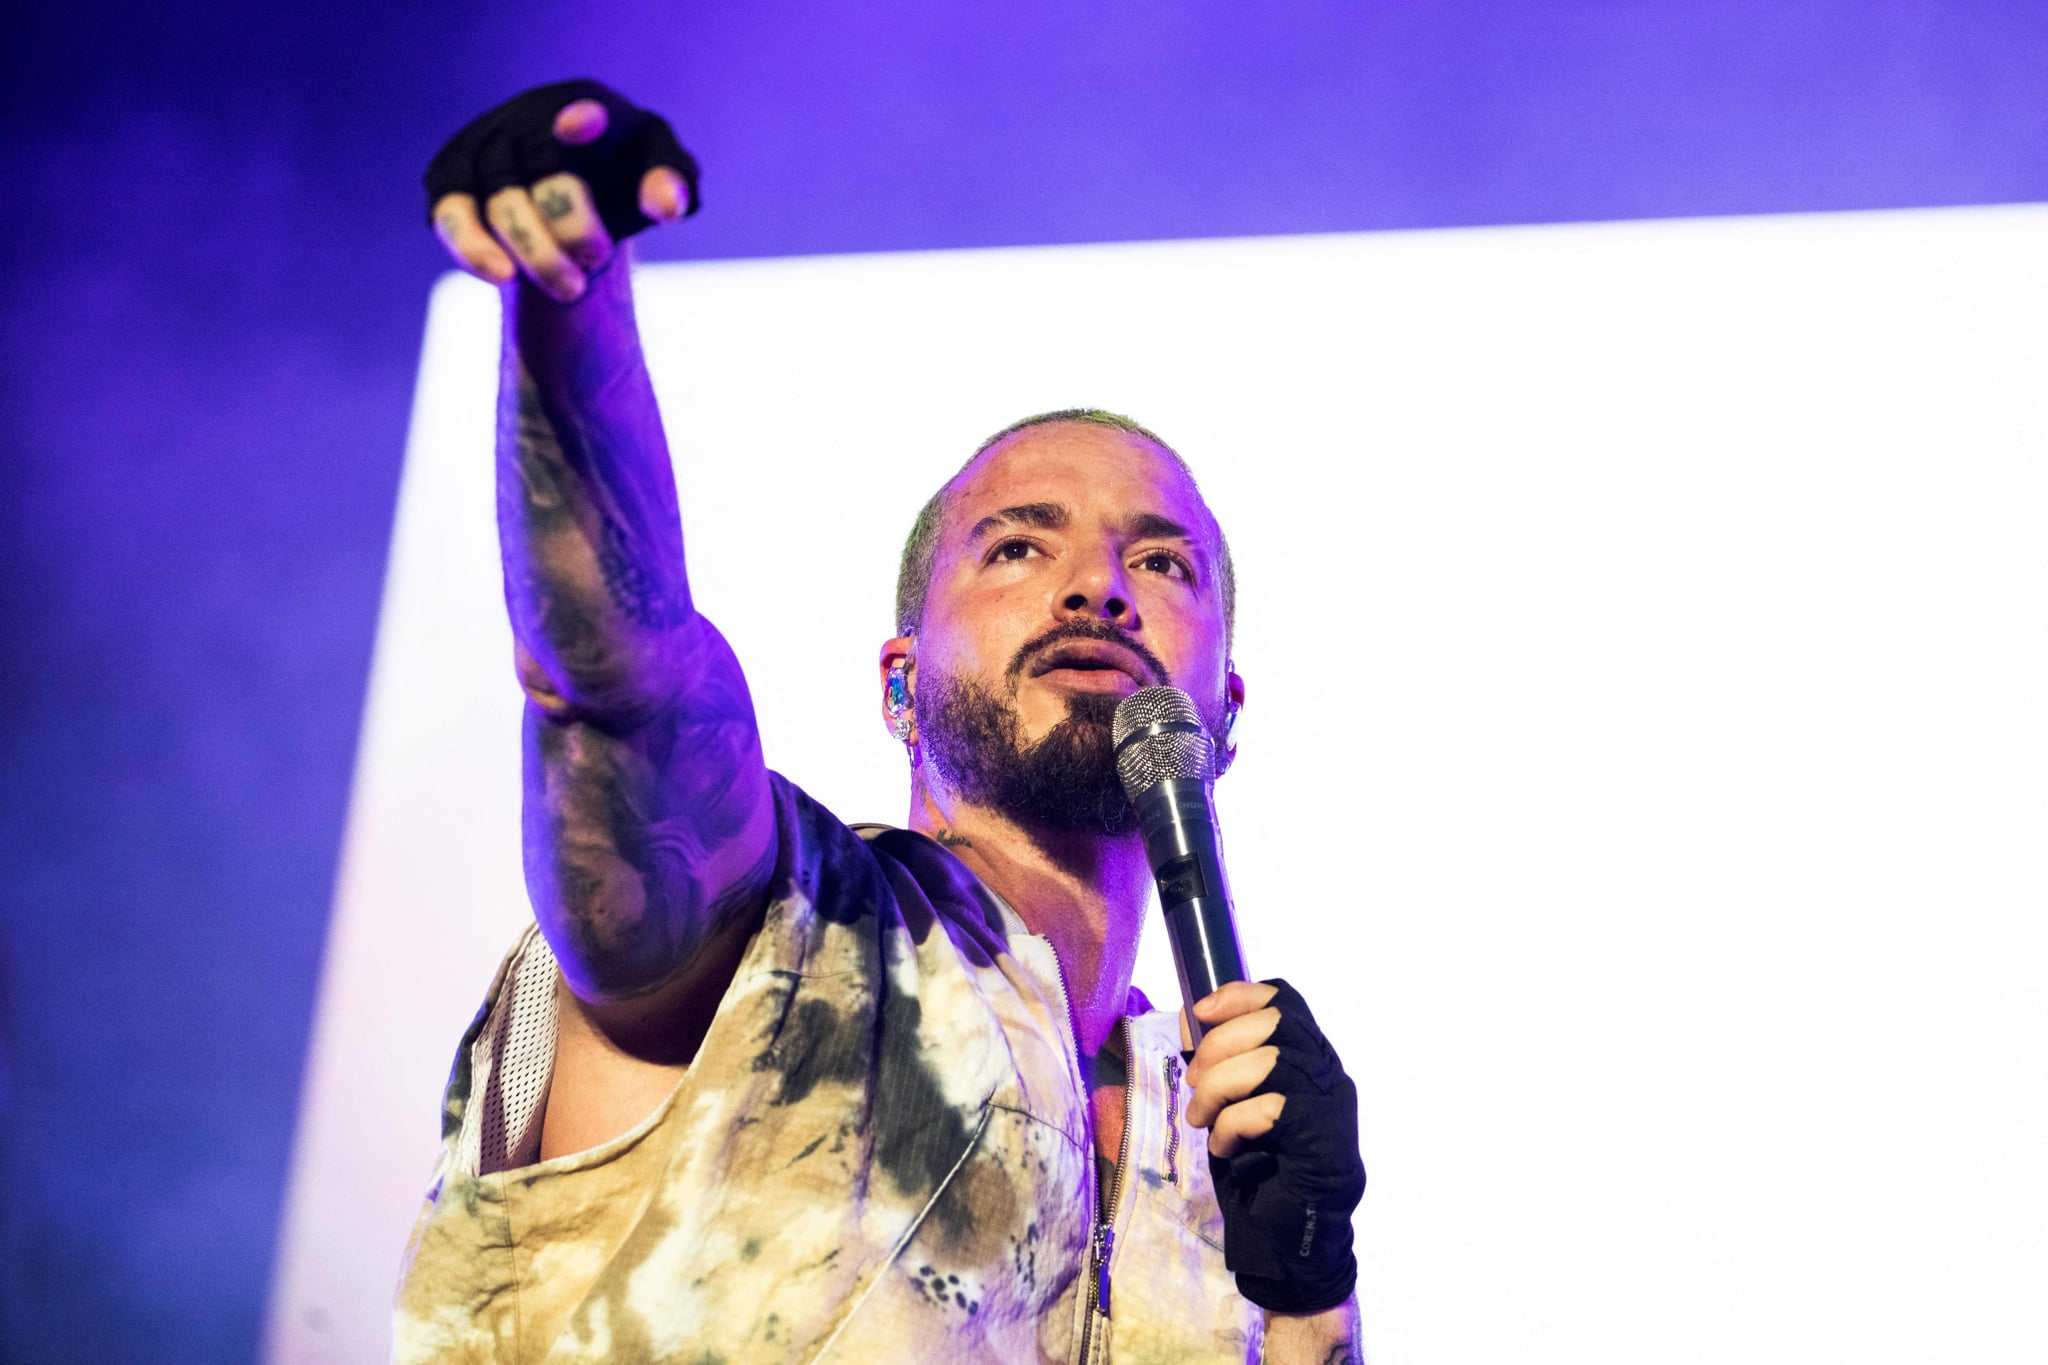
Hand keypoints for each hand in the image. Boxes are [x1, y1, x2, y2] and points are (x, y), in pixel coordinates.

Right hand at [424, 80, 699, 300]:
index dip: (583, 120)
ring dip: (534, 249)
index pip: (589, 111)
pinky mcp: (450, 179)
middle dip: (570, 220)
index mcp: (588, 105)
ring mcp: (486, 145)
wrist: (575, 197)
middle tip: (597, 258)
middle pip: (543, 167)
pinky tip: (503, 277)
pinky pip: (451, 213)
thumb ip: (674, 184)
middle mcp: (530, 116)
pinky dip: (472, 246)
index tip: (577, 126)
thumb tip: (665, 205)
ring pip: (499, 199)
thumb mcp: (666, 177)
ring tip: (571, 288)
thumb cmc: (627, 178)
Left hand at [1184, 978, 1365, 1314]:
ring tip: (1201, 1119)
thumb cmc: (1262, 1165)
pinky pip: (1268, 1109)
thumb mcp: (1230, 1102)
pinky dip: (1232, 1126)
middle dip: (1218, 1045)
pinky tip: (1224, 1147)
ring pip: (1269, 1061)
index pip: (1285, 998)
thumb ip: (1216, 1060)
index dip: (1240, 995)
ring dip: (1218, 1088)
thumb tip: (1186, 1017)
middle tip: (1193, 1081)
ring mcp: (1330, 1104)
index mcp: (1307, 1056)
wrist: (1290, 1233)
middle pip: (1274, 1022)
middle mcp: (1326, 1072)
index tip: (1198, 1013)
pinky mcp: (1322, 1138)